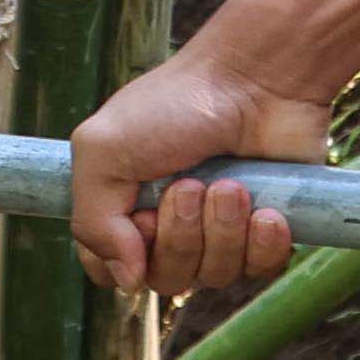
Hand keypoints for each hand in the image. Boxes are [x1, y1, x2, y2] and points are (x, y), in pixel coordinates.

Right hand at [70, 39, 328, 298]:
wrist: (256, 78)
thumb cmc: (176, 104)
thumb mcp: (103, 150)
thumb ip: (93, 222)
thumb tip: (127, 282)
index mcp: (124, 206)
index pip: (111, 271)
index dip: (123, 260)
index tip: (140, 219)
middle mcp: (171, 224)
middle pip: (166, 279)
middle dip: (180, 237)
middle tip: (190, 185)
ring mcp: (220, 230)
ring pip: (215, 277)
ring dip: (223, 232)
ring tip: (231, 184)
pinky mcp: (266, 230)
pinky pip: (261, 270)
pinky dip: (263, 244)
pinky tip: (267, 210)